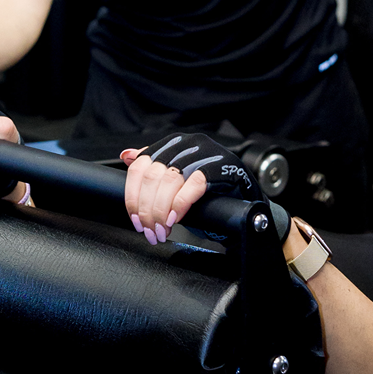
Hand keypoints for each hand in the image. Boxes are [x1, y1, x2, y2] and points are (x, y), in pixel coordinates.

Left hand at [123, 133, 272, 244]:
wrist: (245, 196)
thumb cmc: (210, 188)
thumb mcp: (177, 177)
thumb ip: (154, 166)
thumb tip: (127, 155)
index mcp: (173, 143)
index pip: (140, 166)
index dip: (133, 195)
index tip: (134, 218)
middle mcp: (187, 144)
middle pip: (152, 176)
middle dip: (147, 209)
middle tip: (148, 230)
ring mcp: (205, 153)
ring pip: (169, 181)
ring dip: (161, 211)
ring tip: (161, 229)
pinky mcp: (221, 166)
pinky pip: (194, 185)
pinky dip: (181, 203)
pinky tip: (176, 217)